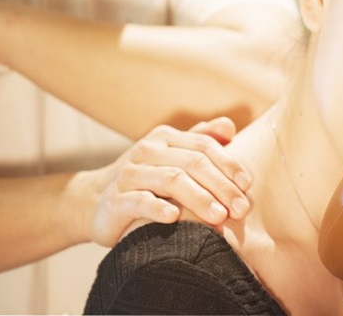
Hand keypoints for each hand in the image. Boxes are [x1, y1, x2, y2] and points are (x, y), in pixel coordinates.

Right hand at [72, 117, 251, 246]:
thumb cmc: (146, 178)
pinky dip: (158, 208)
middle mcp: (147, 150)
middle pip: (192, 163)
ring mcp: (129, 174)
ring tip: (219, 216)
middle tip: (240, 209)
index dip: (229, 164)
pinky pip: (138, 201)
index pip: (204, 146)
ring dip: (198, 198)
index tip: (248, 184)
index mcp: (165, 137)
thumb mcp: (172, 155)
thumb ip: (201, 139)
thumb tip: (229, 125)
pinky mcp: (114, 200)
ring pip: (170, 180)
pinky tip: (175, 218)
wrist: (94, 201)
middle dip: (220, 186)